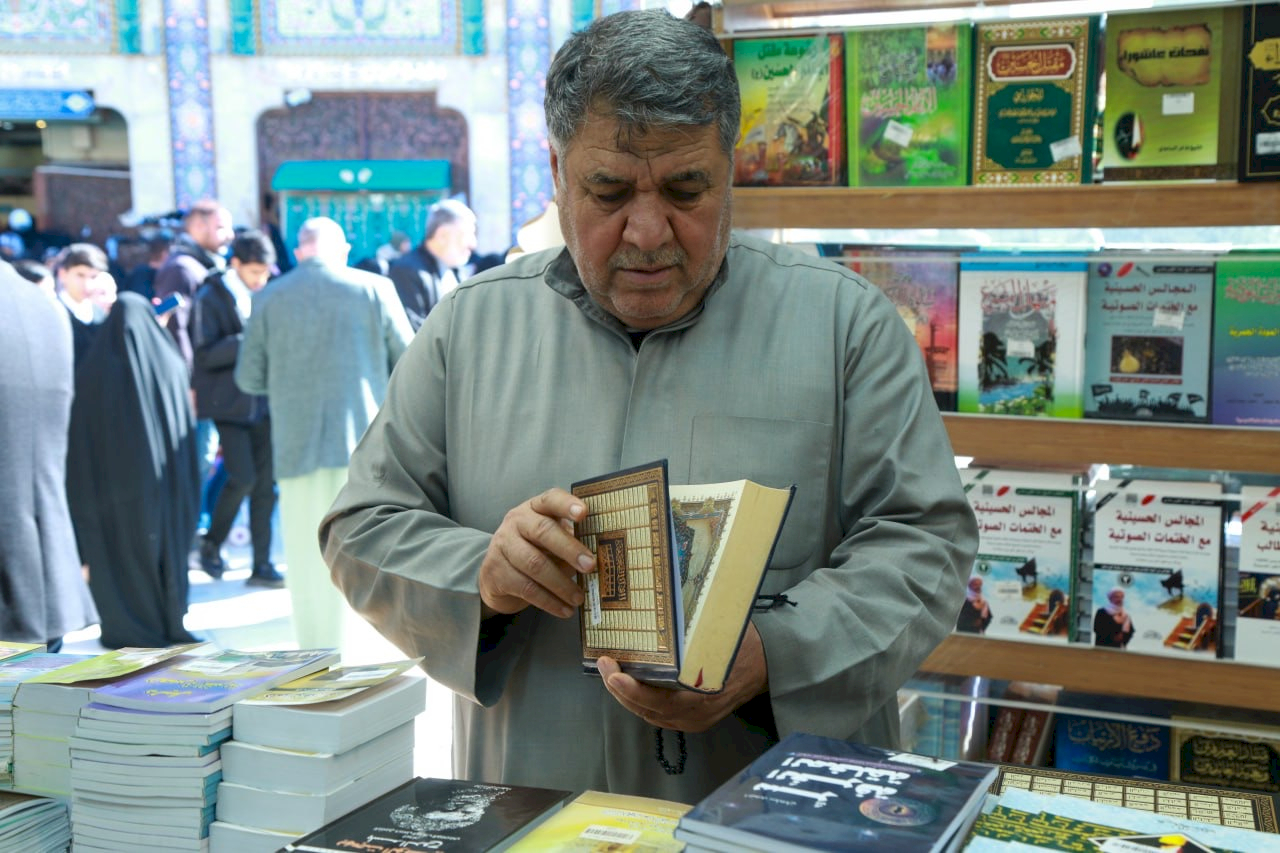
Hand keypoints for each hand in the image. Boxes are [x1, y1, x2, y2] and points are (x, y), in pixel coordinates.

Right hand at [478, 488, 596, 618]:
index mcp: (535, 508)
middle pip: (543, 531)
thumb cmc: (534, 552)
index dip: (567, 505)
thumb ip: (571, 542)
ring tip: (579, 597)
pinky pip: (526, 588)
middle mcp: (516, 521)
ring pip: (535, 564)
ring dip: (561, 584)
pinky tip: (564, 610)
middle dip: (570, 549)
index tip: (584, 513)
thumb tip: (599, 558)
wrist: (496, 576)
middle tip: (590, 566)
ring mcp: (503, 545)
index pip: (551, 499)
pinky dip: (549, 601)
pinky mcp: (496, 572)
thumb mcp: (552, 542)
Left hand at [596, 622, 768, 732]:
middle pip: (647, 709)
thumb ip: (692, 629)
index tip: (613, 672)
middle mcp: (697, 714)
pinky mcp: (694, 719)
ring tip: (609, 672)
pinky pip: (659, 715)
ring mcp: (695, 720)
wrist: (769, 664)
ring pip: (650, 714)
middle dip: (619, 689)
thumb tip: (664, 601)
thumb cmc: (744, 644)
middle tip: (603, 665)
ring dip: (626, 696)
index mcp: (705, 695)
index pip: (659, 700)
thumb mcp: (719, 633)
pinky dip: (640, 701)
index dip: (632, 689)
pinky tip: (628, 685)